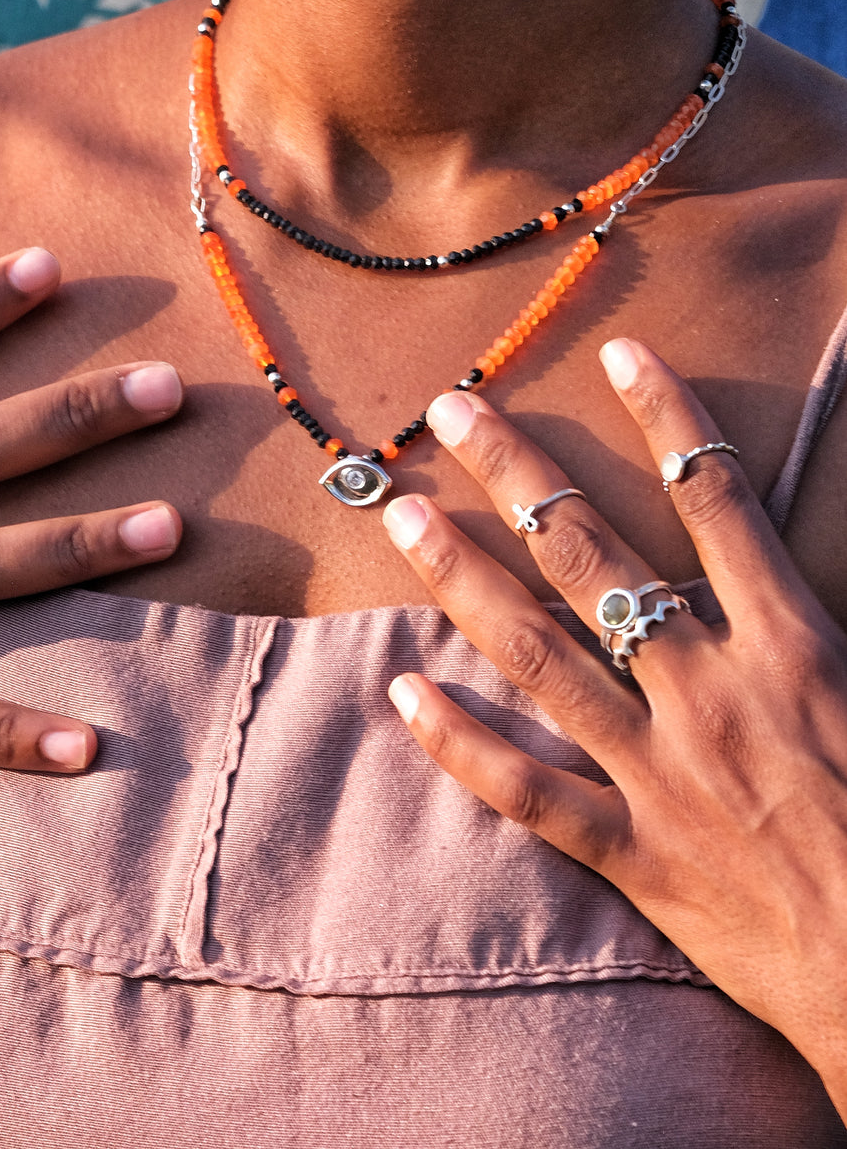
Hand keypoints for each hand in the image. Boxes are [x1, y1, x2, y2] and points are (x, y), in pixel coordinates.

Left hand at [380, 339, 846, 1102]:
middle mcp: (714, 692)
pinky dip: (461, 743)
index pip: (719, 500)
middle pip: (594, 555)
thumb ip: (827, 624)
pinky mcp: (636, 853)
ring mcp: (663, 772)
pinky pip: (528, 789)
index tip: (619, 353)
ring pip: (540, 651)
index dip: (668, 416)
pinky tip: (401, 695)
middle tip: (451, 410)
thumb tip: (780, 557)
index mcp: (796, 647)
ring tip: (402, 514)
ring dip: (463, 577)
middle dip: (518, 473)